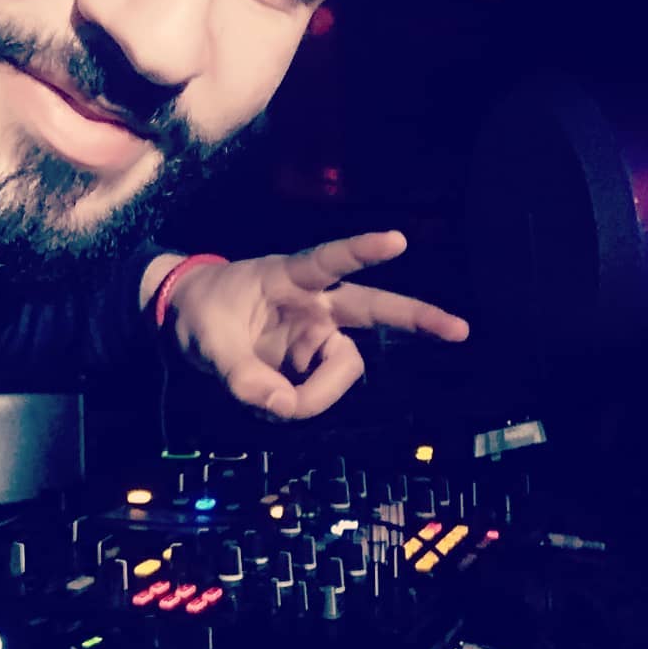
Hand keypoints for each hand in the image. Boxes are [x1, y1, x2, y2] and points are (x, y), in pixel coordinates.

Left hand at [165, 231, 468, 419]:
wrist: (186, 318)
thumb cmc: (200, 311)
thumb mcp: (206, 340)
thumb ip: (240, 374)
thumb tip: (281, 408)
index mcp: (288, 277)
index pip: (329, 261)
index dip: (362, 250)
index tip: (397, 239)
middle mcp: (313, 303)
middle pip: (373, 308)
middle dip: (417, 317)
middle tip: (460, 330)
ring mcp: (315, 333)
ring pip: (345, 365)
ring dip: (321, 394)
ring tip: (277, 408)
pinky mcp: (309, 361)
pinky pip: (320, 389)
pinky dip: (301, 404)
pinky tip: (272, 405)